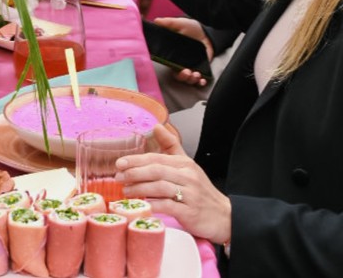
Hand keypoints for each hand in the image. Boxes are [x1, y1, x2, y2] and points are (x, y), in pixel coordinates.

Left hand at [118, 125, 232, 244]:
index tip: (119, 163)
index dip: (136, 160)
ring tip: (125, 191)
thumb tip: (156, 125)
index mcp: (184, 163)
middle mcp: (187, 176)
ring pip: (160, 187)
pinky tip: (144, 204)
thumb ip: (171, 146)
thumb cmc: (201, 191)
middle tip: (118, 177)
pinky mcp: (191, 212)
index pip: (156, 158)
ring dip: (140, 188)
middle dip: (134, 172)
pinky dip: (154, 204)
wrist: (224, 217)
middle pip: (156, 170)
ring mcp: (190, 195)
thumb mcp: (188, 166)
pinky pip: (169, 206)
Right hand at [154, 17, 214, 85]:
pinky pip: (199, 80)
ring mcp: (192, 66)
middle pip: (179, 76)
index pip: (170, 66)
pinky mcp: (201, 68)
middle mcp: (181, 63)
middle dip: (183, 77)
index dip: (174, 71)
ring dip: (192, 80)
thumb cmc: (190, 27)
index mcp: (173, 55)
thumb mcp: (179, 23)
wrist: (205, 31)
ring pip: (189, 79)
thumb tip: (156, 21)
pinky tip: (202, 80)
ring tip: (196, 75)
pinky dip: (201, 82)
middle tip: (187, 72)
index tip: (178, 70)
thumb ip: (168, 23)